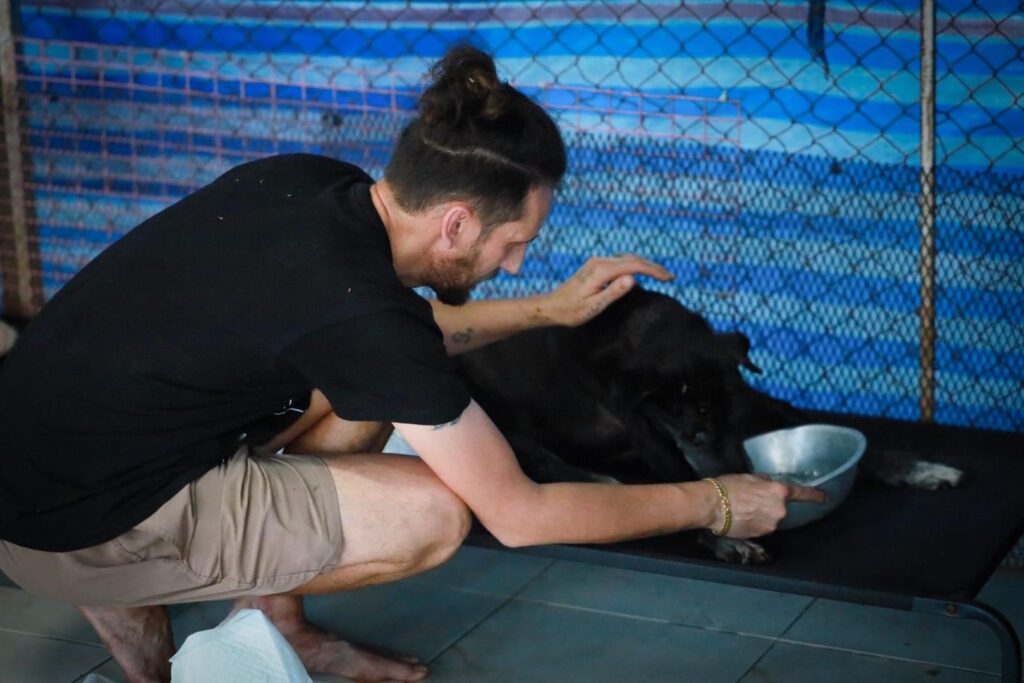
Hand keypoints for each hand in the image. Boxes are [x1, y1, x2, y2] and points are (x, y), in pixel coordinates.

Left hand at [543, 254, 672, 326]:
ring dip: (645, 264)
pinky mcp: (595, 265)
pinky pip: (620, 261)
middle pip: (633, 258)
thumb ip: (613, 292)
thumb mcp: (593, 307)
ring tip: (660, 275)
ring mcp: (597, 262)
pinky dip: (635, 264)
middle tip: (670, 277)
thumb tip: (633, 279)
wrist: (551, 307)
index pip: (634, 265)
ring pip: (627, 258)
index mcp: (602, 270)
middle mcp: (600, 262)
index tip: (669, 278)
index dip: (654, 270)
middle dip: (653, 266)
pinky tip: (641, 274)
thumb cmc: (571, 311)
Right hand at [706, 474, 827, 538]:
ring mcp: (771, 525)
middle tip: (752, 499)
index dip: (815, 495)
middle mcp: (779, 510)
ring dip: (761, 515)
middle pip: (781, 508)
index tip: (825, 498)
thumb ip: (765, 482)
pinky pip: (761, 527)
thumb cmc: (729, 486)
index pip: (802, 494)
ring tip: (742, 509)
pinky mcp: (760, 535)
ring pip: (770, 519)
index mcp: (778, 491)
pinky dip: (754, 523)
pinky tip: (741, 518)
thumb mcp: (749, 477)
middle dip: (770, 504)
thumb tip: (769, 484)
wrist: (713, 505)